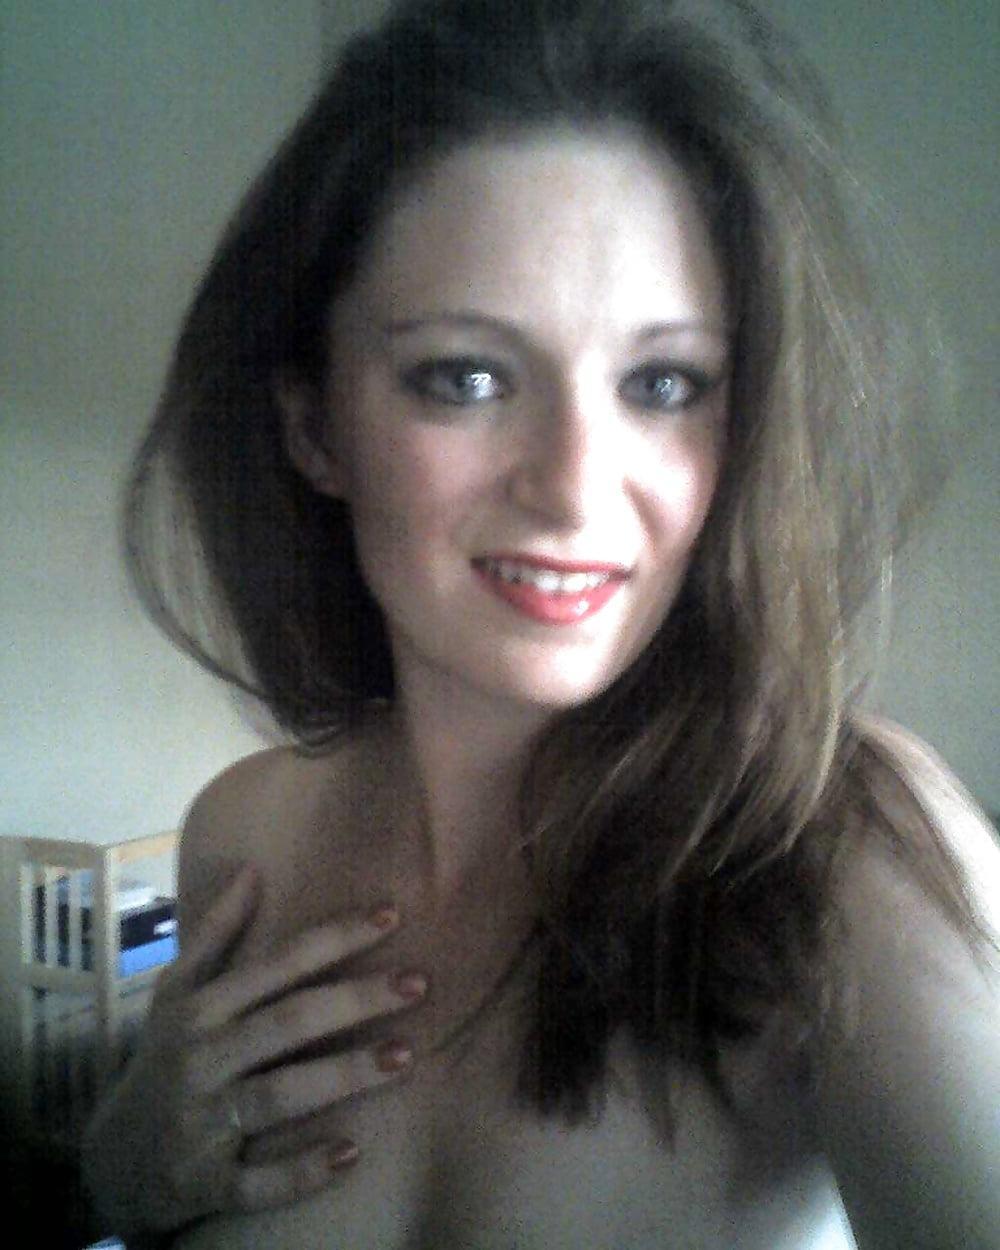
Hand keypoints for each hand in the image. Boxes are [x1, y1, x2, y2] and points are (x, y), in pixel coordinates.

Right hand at [81, 865, 424, 1233]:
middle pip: (286, 1022)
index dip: (334, 938)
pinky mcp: (204, 1182)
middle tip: (418, 984)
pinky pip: (256, 1181)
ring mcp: (201, 1122)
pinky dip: (301, 1171)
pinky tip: (352, 1153)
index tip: (392, 916)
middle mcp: (201, 1058)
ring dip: (342, 1076)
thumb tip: (253, 869)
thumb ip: (216, 932)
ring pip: (278, 1095)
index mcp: (200, 1008)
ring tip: (406, 1057)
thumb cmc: (164, 1057)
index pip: (277, 964)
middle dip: (354, 1001)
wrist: (112, 1158)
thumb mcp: (176, 991)